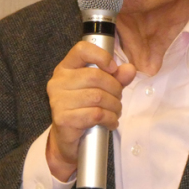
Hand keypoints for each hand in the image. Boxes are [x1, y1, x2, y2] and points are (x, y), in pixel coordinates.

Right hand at [45, 41, 135, 180]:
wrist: (68, 139)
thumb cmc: (84, 108)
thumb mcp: (102, 88)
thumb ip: (116, 77)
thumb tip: (130, 69)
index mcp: (66, 68)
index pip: (81, 49)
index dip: (101, 56)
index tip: (113, 68)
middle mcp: (58, 81)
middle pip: (95, 76)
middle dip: (115, 88)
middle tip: (118, 99)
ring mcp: (58, 100)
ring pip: (97, 97)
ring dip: (114, 106)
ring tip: (115, 111)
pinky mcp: (63, 119)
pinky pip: (95, 114)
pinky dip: (109, 119)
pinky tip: (110, 122)